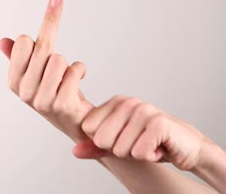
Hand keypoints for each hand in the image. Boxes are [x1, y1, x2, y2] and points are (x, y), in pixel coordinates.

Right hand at [0, 0, 97, 142]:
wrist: (73, 121)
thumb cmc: (53, 94)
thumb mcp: (32, 75)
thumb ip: (17, 57)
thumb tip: (3, 41)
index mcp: (14, 81)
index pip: (22, 42)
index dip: (35, 36)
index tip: (45, 31)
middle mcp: (26, 92)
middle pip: (42, 47)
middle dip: (51, 27)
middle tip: (56, 14)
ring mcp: (43, 100)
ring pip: (58, 59)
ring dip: (67, 63)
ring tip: (65, 75)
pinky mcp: (63, 104)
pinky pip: (74, 71)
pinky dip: (80, 70)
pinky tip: (78, 78)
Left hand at [74, 95, 210, 170]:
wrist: (184, 145)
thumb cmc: (148, 142)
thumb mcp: (117, 145)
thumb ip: (95, 147)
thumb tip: (75, 151)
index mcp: (114, 103)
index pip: (89, 130)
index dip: (104, 143)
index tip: (123, 138)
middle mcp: (127, 103)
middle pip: (102, 140)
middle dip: (120, 150)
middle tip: (138, 143)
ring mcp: (143, 110)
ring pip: (120, 149)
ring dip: (136, 154)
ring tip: (149, 144)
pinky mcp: (158, 123)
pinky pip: (138, 152)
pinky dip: (149, 156)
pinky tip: (159, 147)